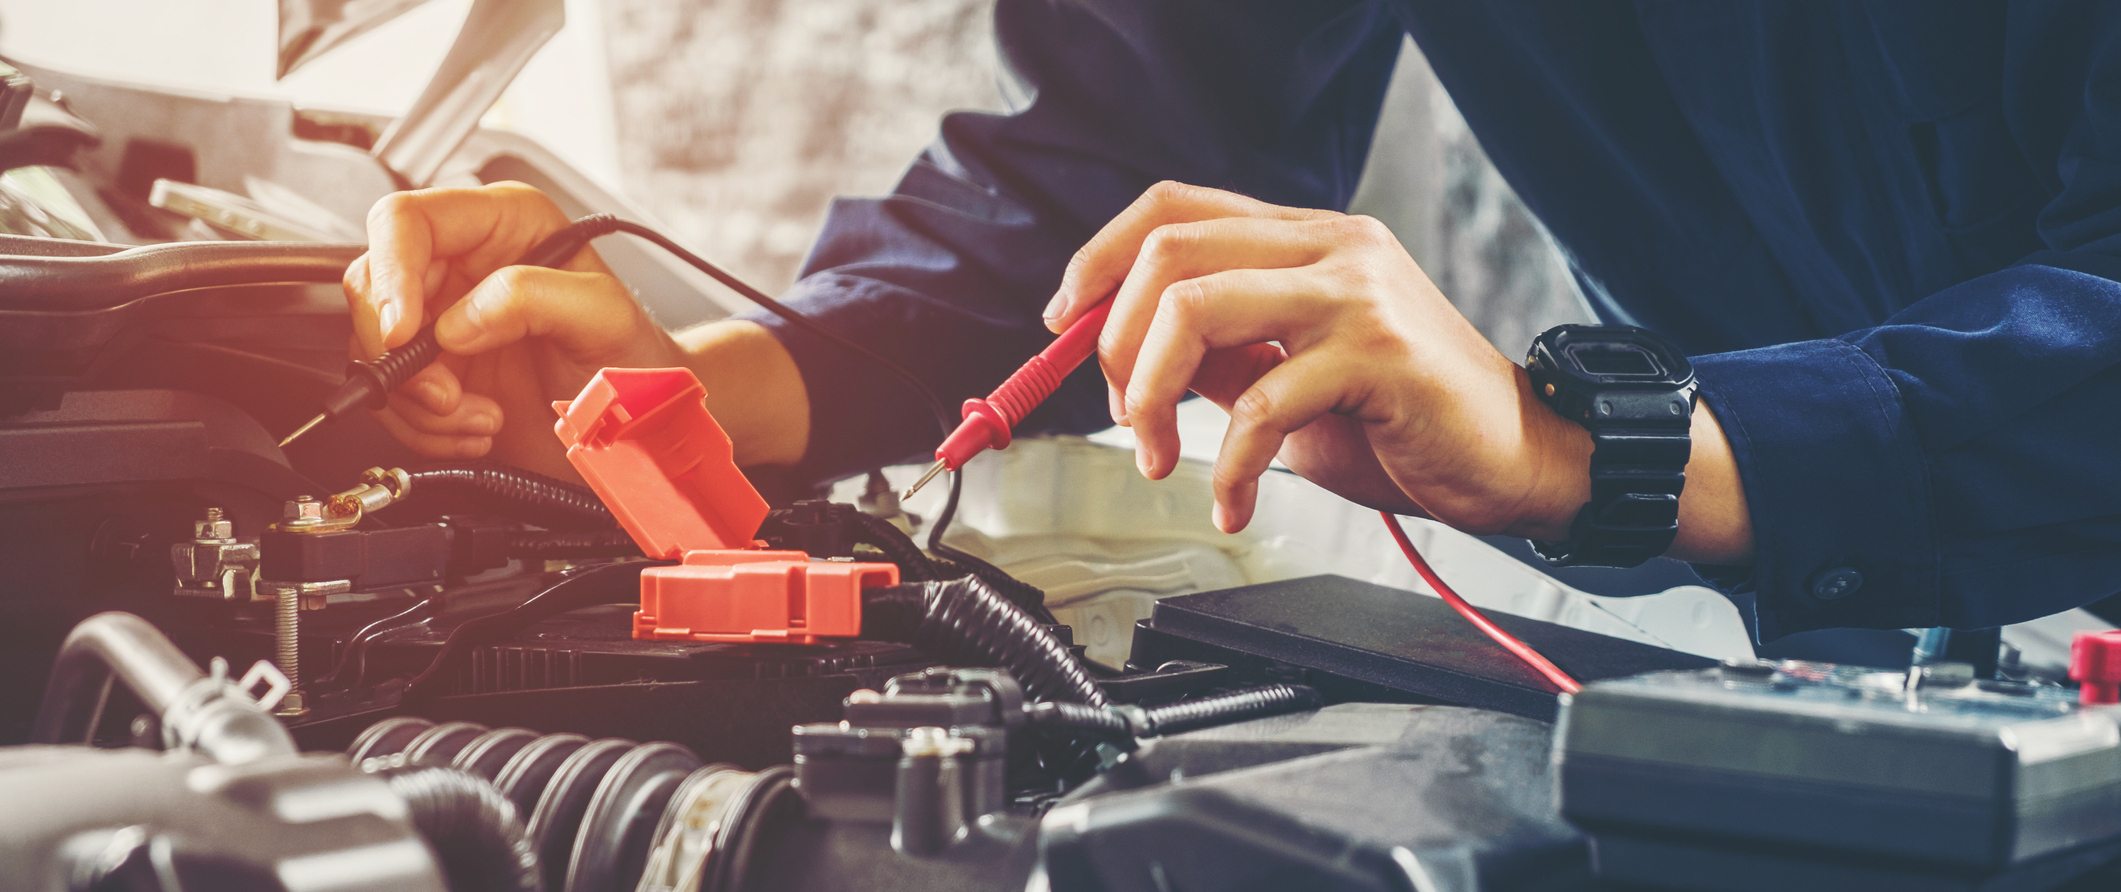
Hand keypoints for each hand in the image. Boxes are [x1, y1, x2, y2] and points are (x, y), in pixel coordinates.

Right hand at [343, 182, 685, 478]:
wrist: (640, 424)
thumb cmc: (634, 358)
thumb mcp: (602, 316)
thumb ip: (534, 298)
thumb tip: (459, 319)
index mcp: (502, 224)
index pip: (405, 220)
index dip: (391, 274)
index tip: (404, 332)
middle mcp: (463, 265)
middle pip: (373, 287)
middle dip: (402, 354)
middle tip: (448, 394)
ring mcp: (444, 320)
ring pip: (375, 349)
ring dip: (420, 402)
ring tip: (481, 417)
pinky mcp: (437, 372)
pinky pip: (393, 398)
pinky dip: (425, 427)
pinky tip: (477, 427)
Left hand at [1045, 182, 1752, 562]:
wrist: (1520, 459)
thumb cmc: (1407, 423)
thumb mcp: (1293, 380)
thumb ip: (1223, 357)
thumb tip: (1128, 361)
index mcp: (1306, 238)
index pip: (1174, 207)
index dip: (1100, 257)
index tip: (1063, 322)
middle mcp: (1331, 245)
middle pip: (1170, 251)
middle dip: (1113, 341)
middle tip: (1119, 414)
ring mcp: (1356, 292)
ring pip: (1197, 308)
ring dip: (1148, 395)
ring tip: (1158, 460)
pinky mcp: (1378, 354)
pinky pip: (1259, 402)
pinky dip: (1225, 465)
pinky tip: (1232, 502)